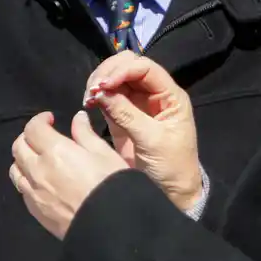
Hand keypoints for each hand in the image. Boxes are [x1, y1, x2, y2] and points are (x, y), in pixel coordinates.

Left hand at [9, 111, 126, 239]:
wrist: (109, 228)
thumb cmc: (111, 185)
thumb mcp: (104, 153)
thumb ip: (86, 134)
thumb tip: (77, 118)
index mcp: (54, 151)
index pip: (32, 128)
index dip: (39, 120)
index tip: (51, 120)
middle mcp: (37, 170)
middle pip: (18, 147)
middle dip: (28, 137)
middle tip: (43, 137)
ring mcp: (33, 193)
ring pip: (15, 170)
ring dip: (23, 159)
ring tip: (38, 159)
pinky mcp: (35, 212)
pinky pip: (22, 190)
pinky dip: (26, 180)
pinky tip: (41, 182)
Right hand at [83, 52, 203, 210]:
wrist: (171, 194)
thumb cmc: (170, 167)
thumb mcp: (152, 140)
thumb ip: (127, 114)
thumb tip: (101, 92)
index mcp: (169, 96)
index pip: (145, 68)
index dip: (122, 70)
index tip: (104, 84)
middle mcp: (153, 94)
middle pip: (128, 66)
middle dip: (108, 72)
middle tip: (93, 90)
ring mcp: (137, 103)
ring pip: (115, 78)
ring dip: (99, 82)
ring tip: (89, 98)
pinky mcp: (122, 115)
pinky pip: (107, 96)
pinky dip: (96, 95)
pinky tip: (88, 103)